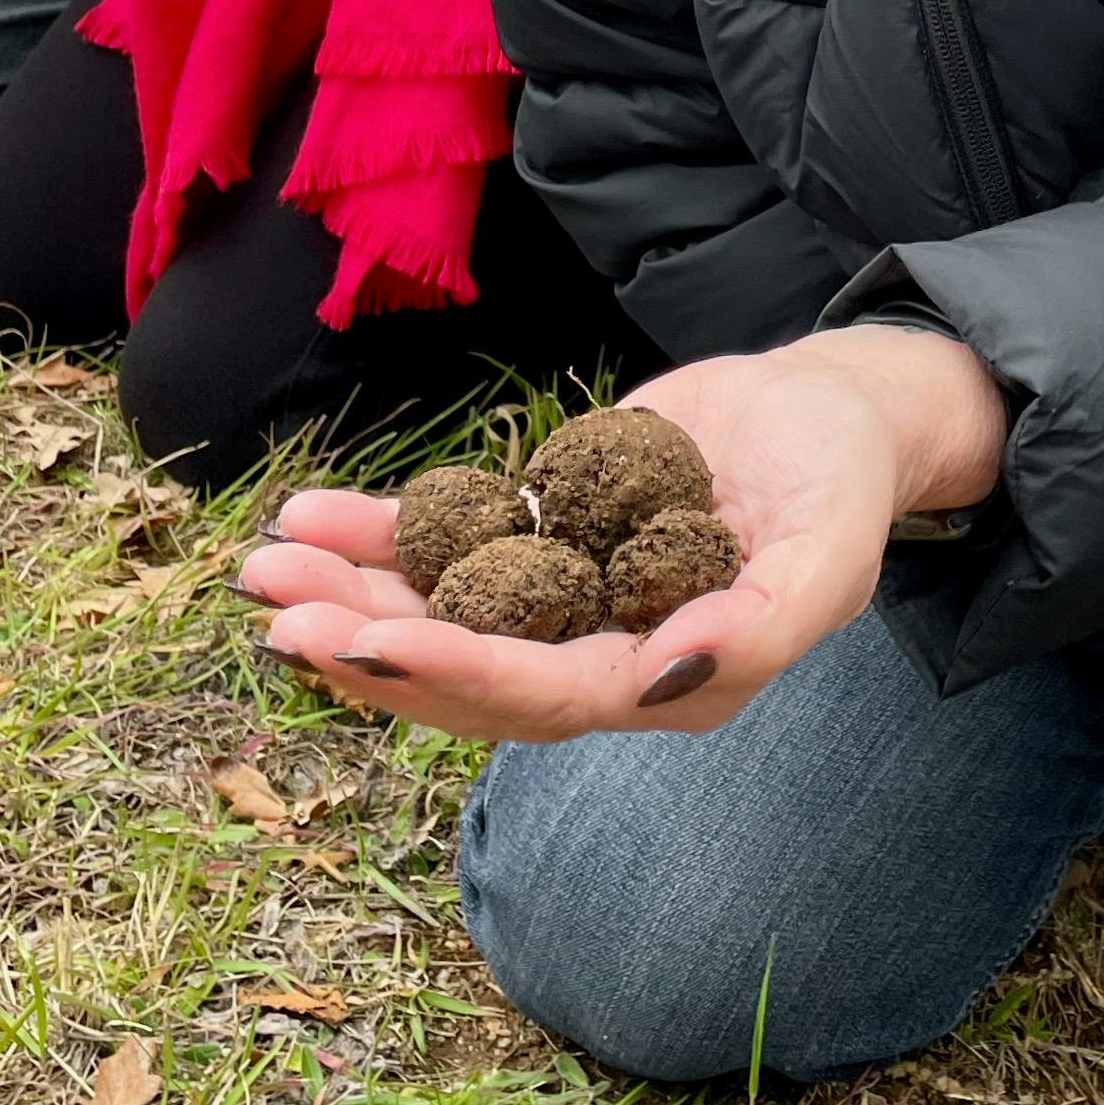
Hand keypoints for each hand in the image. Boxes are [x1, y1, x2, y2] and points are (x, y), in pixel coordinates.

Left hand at [243, 327, 1007, 739]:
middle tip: (276, 611)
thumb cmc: (842, 482)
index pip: (539, 694)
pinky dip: (380, 534)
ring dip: (349, 595)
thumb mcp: (831, 553)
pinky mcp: (543, 531)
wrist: (831, 410)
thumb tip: (657, 676)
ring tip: (262, 566)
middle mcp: (598, 654)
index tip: (360, 645)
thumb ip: (761, 624)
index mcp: (663, 680)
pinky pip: (451, 542)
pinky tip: (312, 514)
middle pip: (464, 668)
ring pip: (440, 611)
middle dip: (365, 645)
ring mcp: (563, 593)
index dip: (449, 673)